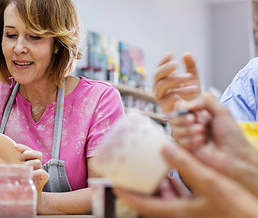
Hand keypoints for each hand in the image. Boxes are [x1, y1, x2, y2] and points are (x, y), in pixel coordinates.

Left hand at [14, 143, 48, 212]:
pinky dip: (38, 172)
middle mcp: (36, 166)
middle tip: (20, 158)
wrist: (28, 198)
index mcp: (29, 161)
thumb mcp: (13, 174)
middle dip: (28, 152)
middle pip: (37, 153)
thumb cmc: (19, 184)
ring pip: (39, 162)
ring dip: (31, 162)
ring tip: (24, 167)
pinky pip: (44, 173)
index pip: (29, 150)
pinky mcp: (42, 180)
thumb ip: (8, 169)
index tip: (15, 146)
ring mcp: (39, 172)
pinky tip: (31, 175)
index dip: (23, 147)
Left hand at [114, 144, 257, 217]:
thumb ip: (186, 164)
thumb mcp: (209, 182)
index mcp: (179, 212)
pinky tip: (170, 176)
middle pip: (151, 203)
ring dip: (154, 187)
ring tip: (146, 171)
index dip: (127, 195)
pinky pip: (178, 199)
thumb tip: (164, 146)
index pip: (145, 205)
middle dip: (138, 189)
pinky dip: (171, 188)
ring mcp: (189, 213)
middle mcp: (181, 214)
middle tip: (127, 175)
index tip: (114, 184)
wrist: (254, 217)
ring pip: (164, 200)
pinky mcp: (198, 209)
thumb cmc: (235, 205)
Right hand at [153, 53, 200, 112]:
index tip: (171, 54)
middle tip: (176, 64)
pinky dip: (180, 92)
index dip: (163, 61)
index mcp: (164, 82)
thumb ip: (191, 67)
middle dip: (165, 69)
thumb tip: (186, 53)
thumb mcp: (194, 80)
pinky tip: (193, 89)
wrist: (197, 117)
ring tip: (190, 77)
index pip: (159, 69)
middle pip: (156, 76)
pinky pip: (169, 98)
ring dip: (175, 80)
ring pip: (161, 86)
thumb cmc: (194, 98)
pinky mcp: (166, 108)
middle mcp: (159, 90)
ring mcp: (161, 99)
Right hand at [172, 93, 257, 195]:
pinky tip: (201, 143)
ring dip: (189, 131)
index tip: (192, 111)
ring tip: (203, 135)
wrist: (235, 156)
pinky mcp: (185, 150)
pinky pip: (179, 142)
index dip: (183, 108)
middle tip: (197, 122)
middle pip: (174, 117)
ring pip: (174, 130)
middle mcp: (190, 125)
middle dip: (184, 119)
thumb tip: (185, 103)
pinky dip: (191, 141)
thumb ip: (205, 100)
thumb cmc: (232, 135)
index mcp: (198, 114)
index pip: (180, 106)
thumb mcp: (222, 111)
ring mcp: (187, 137)